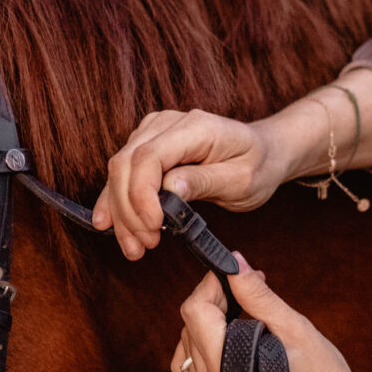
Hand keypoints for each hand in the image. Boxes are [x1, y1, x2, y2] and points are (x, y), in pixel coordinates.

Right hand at [91, 109, 283, 259]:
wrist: (263, 152)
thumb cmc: (257, 165)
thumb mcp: (241, 180)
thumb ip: (204, 181)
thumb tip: (168, 190)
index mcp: (196, 127)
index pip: (149, 157)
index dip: (142, 195)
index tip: (153, 228)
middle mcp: (167, 123)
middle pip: (126, 164)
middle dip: (128, 210)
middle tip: (142, 247)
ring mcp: (153, 131)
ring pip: (119, 171)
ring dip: (120, 212)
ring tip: (133, 247)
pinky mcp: (147, 146)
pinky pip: (122, 174)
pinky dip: (115, 202)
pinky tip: (108, 225)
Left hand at [171, 254, 371, 371]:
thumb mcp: (295, 330)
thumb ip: (258, 296)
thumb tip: (235, 262)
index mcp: (226, 369)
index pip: (195, 312)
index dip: (212, 285)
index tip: (236, 274)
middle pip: (189, 326)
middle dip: (214, 300)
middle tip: (248, 289)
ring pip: (187, 346)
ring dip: (207, 322)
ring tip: (241, 313)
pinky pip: (194, 368)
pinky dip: (206, 345)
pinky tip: (233, 338)